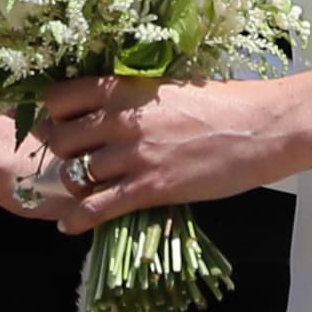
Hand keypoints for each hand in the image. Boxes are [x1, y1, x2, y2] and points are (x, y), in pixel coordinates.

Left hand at [40, 74, 285, 235]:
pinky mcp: (149, 188)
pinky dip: (76, 220)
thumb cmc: (222, 102)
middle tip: (62, 162)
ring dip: (70, 187)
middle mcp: (122, 118)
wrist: (259, 127)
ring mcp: (134, 154)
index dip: (51, 114)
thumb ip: (133, 97)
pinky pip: (95, 208)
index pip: (60, 97)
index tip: (55, 124)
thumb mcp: (168, 86)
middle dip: (56, 153)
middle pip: (59, 139)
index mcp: (126, 86)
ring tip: (72, 193)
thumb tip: (105, 107)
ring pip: (74, 175)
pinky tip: (69, 225)